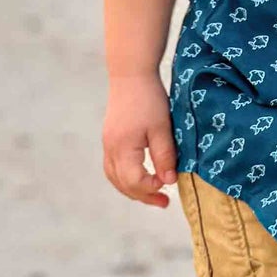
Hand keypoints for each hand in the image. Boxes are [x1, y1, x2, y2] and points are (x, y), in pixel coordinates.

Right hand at [102, 74, 177, 206]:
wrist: (131, 74)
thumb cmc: (149, 99)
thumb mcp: (162, 128)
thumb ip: (165, 156)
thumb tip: (169, 181)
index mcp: (123, 147)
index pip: (134, 181)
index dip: (151, 188)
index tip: (169, 184)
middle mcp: (110, 149)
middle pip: (122, 184)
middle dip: (143, 196)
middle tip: (165, 202)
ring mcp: (107, 144)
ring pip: (115, 178)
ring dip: (132, 190)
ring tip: (153, 194)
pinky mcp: (110, 139)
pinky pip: (113, 168)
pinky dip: (125, 179)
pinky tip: (139, 178)